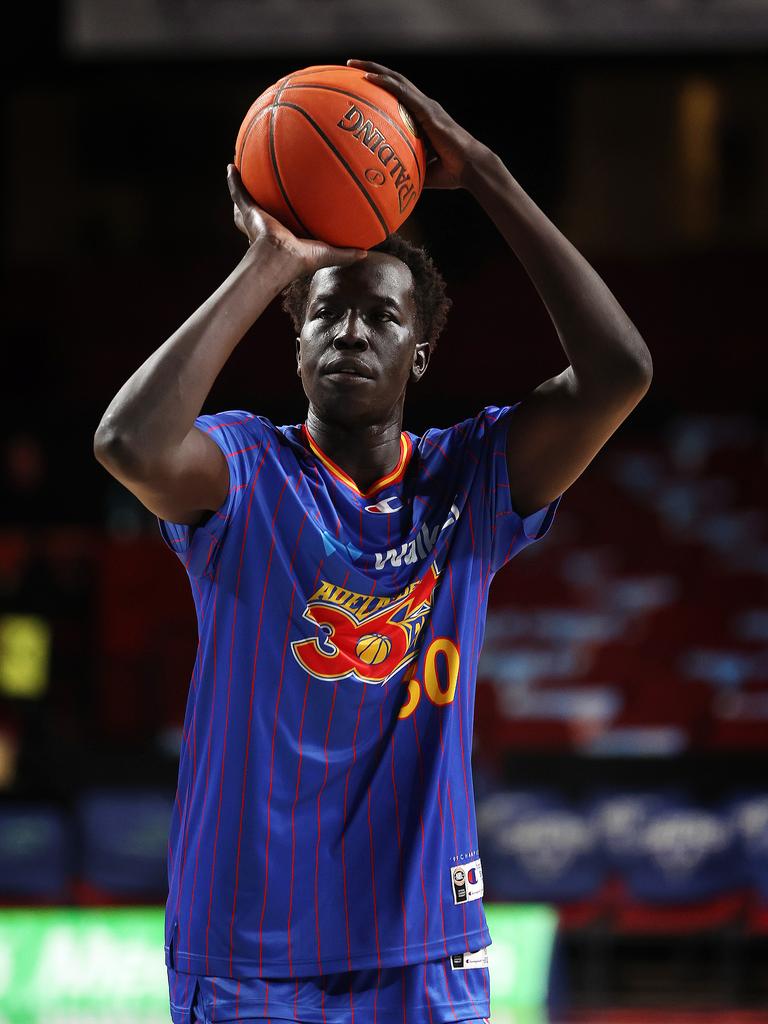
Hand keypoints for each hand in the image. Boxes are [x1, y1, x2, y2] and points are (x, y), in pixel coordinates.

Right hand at [226, 164, 367, 272]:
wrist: (279, 259)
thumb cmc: (300, 261)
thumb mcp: (327, 254)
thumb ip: (346, 254)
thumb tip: (366, 254)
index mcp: (284, 235)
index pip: (284, 222)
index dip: (285, 216)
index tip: (289, 206)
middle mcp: (268, 225)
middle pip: (262, 211)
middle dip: (261, 201)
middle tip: (262, 187)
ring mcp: (256, 218)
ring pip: (248, 201)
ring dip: (244, 188)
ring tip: (241, 170)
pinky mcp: (248, 212)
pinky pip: (239, 192)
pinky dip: (233, 180)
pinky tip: (231, 166)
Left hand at [346, 59, 482, 189]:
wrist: (470, 169)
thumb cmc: (450, 174)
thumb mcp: (422, 171)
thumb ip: (406, 171)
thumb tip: (390, 186)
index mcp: (423, 117)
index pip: (399, 95)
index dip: (381, 86)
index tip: (359, 82)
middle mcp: (424, 107)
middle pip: (394, 81)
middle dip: (371, 69)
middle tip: (349, 65)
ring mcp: (426, 106)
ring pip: (396, 80)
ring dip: (373, 69)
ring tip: (351, 64)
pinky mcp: (427, 111)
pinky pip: (402, 92)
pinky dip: (385, 83)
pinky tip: (368, 78)